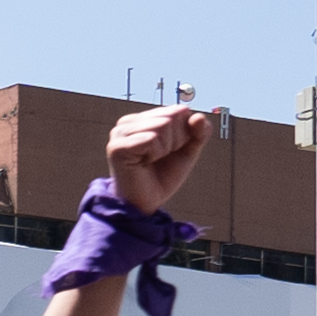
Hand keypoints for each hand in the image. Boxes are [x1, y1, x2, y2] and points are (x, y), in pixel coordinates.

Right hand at [104, 100, 213, 215]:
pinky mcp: (117, 146)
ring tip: (151, 161)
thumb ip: (199, 132)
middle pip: (171, 117)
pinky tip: (143, 163)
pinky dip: (155, 154)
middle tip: (159, 159)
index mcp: (142, 119)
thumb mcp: (187, 151)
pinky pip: (151, 138)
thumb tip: (197, 116)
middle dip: (175, 141)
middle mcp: (128, 122)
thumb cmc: (162, 177)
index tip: (168, 152)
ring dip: (165, 149)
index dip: (183, 134)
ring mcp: (120, 133)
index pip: (178, 111)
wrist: (145, 204)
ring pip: (162, 125)